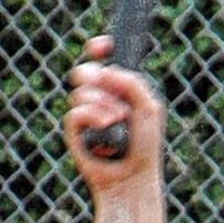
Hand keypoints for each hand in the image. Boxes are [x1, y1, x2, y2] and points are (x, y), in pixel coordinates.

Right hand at [64, 39, 165, 190]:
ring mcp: (86, 115)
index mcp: (119, 90)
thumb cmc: (145, 145)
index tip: (100, 46)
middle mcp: (100, 100)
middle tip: (107, 87)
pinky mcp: (75, 132)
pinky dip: (92, 116)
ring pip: (80, 91)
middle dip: (96, 77)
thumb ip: (132, 82)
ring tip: (117, 119)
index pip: (103, 61)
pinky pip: (75, 112)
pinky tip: (105, 126)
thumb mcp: (149, 107)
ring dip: (101, 103)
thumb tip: (105, 71)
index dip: (98, 48)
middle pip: (85, 71)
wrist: (134, 176)